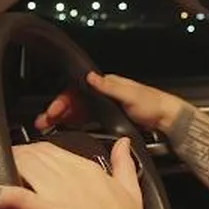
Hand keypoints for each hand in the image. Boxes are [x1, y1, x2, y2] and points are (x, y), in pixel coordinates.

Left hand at [0, 139, 163, 208]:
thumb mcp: (131, 194)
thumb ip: (124, 165)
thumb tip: (123, 144)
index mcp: (91, 171)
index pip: (52, 149)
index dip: (29, 156)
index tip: (18, 165)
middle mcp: (74, 176)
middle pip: (31, 154)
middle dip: (9, 160)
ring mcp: (60, 195)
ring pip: (19, 167)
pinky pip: (10, 198)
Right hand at [37, 71, 185, 134]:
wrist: (165, 119)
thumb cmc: (151, 103)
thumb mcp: (130, 94)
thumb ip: (110, 87)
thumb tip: (91, 77)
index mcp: (105, 84)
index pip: (76, 90)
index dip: (62, 100)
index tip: (53, 111)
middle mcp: (101, 94)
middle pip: (73, 102)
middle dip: (56, 111)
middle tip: (43, 123)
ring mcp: (102, 107)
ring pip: (75, 112)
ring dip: (60, 119)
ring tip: (47, 128)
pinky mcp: (105, 119)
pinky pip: (84, 121)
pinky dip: (72, 125)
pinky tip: (63, 131)